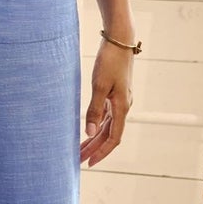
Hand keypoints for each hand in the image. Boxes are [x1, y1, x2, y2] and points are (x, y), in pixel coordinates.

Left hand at [81, 39, 132, 166]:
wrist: (120, 40)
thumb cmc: (109, 60)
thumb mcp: (99, 85)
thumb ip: (94, 110)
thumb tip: (90, 133)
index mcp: (122, 107)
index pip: (114, 138)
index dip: (102, 152)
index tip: (89, 163)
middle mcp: (123, 106)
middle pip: (109, 135)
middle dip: (94, 149)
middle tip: (78, 160)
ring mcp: (120, 100)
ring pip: (108, 126)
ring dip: (95, 138)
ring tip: (80, 149)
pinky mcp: (115, 93)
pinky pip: (107, 116)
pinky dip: (97, 125)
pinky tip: (88, 129)